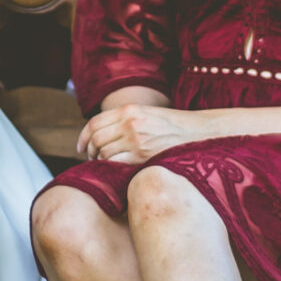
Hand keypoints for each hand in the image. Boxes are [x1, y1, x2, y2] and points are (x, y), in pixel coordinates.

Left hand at [77, 102, 196, 164]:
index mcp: (130, 110)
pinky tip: (117, 170)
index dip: (83, 136)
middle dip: (90, 151)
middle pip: (96, 138)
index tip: (81, 147)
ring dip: (101, 161)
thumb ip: (126, 121)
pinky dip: (112, 168)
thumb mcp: (147, 115)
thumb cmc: (173, 128)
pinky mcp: (142, 155)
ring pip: (104, 152)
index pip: (95, 122)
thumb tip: (103, 135)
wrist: (199, 133)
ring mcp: (136, 138)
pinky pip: (115, 163)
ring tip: (107, 166)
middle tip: (92, 159)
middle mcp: (130, 122)